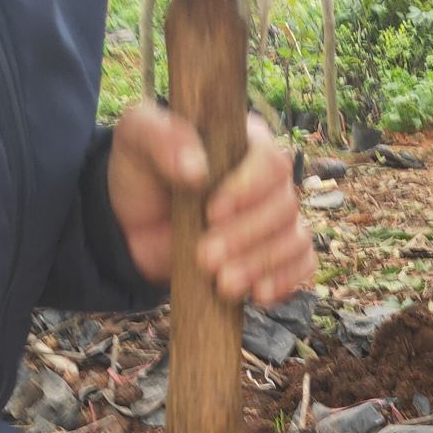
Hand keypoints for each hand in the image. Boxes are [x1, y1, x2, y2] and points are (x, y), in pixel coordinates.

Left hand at [107, 104, 313, 306]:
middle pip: (285, 205)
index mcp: (245, 144)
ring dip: (261, 264)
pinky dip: (286, 281)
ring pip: (294, 239)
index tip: (212, 213)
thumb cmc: (140, 174)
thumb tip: (197, 168)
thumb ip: (161, 137)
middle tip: (205, 258)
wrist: (131, 227)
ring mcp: (274, 220)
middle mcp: (268, 181)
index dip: (249, 189)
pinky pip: (301, 265)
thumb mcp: (135, 139)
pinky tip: (258, 294)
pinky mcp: (274, 254)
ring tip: (223, 284)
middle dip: (246, 236)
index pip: (271, 161)